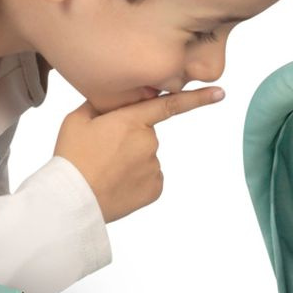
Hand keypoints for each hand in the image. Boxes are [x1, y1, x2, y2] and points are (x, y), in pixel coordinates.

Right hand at [56, 86, 224, 223]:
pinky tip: (117, 184)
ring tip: (106, 171)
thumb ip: (100, 103)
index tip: (221, 93)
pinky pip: (149, 177)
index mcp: (132, 120)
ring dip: (131, 161)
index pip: (170, 104)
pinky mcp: (156, 188)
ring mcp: (155, 166)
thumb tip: (114, 99)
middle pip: (146, 134)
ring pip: (146, 157)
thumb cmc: (72, 157)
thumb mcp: (77, 120)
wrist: (73, 199)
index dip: (197, 98)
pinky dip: (137, 180)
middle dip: (129, 139)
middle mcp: (150, 141)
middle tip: (103, 153)